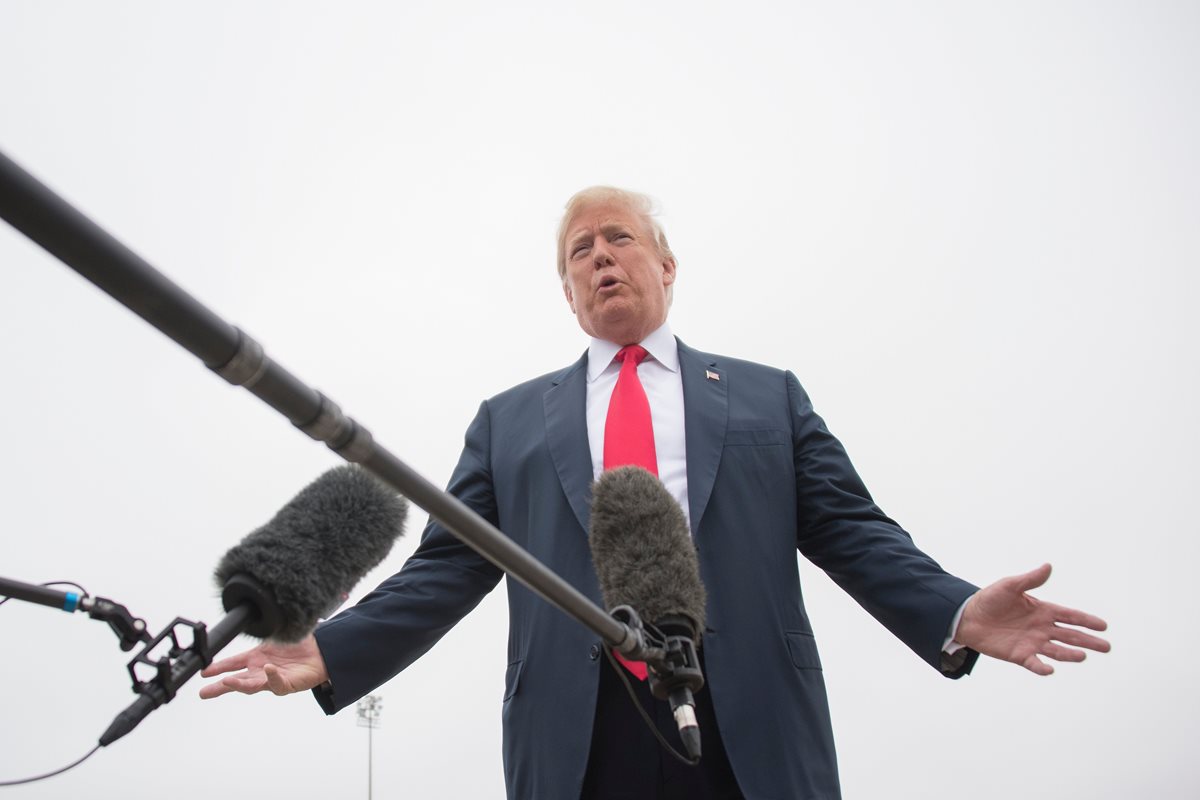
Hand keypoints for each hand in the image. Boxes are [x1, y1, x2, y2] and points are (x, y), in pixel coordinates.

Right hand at [199, 634, 328, 698]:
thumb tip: (248, 623)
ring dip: (239, 684)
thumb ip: (262, 632)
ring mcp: (272, 679)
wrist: (322, 651)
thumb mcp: (275, 635)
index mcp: (256, 658)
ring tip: (226, 682)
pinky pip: (277, 683)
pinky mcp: (287, 685)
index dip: (217, 668)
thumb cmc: (299, 645)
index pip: (232, 664)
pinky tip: (268, 669)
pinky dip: (272, 677)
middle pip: (236, 681)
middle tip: (204, 692)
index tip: (204, 671)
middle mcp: (261, 671)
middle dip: (220, 687)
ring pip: (252, 686)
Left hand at [955, 563, 1109, 675]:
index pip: (1070, 616)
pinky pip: (1034, 663)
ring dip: (1070, 654)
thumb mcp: (1009, 586)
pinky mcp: (1019, 655)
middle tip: (1106, 647)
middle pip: (1070, 636)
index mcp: (1042, 611)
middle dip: (1088, 641)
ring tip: (1083, 656)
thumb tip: (1048, 566)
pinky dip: (1042, 667)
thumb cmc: (990, 599)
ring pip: (1057, 651)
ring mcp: (1032, 643)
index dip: (1086, 620)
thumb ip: (1030, 580)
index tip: (1103, 626)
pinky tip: (1050, 670)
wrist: (967, 617)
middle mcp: (1042, 628)